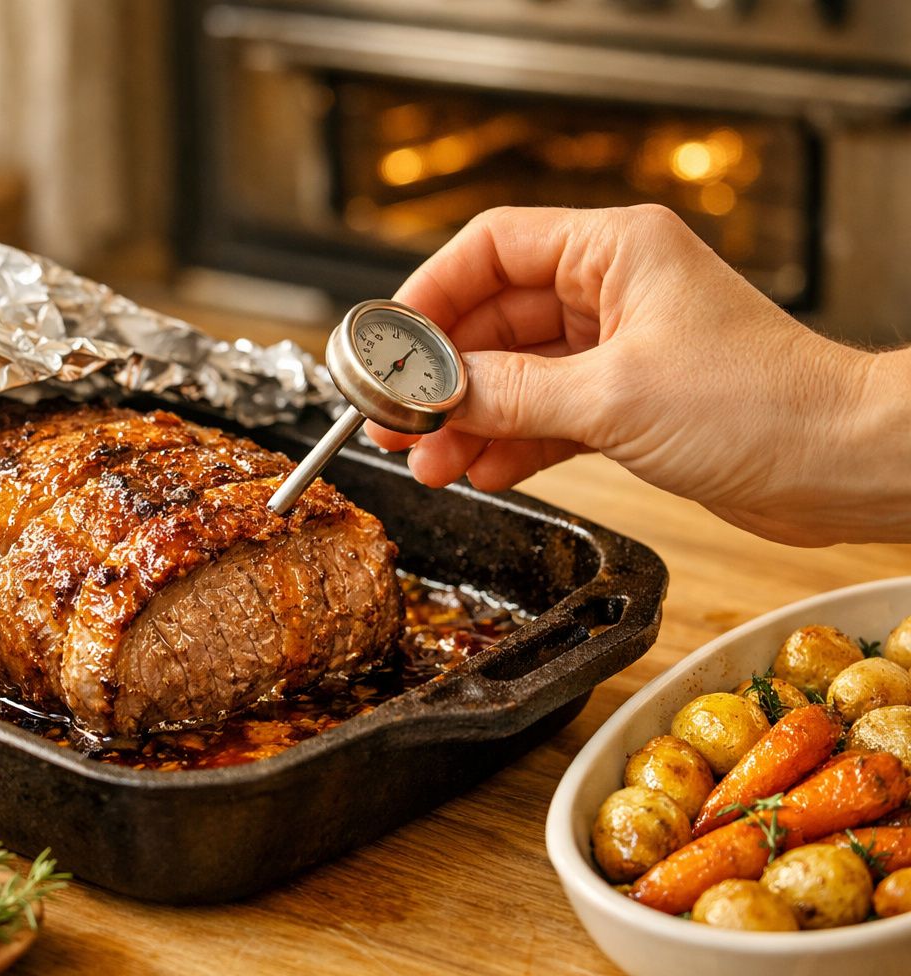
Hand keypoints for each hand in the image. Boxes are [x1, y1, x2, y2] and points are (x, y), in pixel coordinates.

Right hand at [366, 205, 910, 545]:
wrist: (841, 464)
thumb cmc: (762, 405)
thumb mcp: (612, 397)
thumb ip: (510, 395)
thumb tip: (435, 396)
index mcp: (614, 250)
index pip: (492, 248)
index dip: (430, 292)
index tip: (388, 343)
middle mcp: (612, 290)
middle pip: (493, 318)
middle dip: (443, 373)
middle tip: (395, 417)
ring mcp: (618, 347)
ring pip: (514, 374)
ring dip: (469, 418)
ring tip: (428, 461)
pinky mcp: (626, 401)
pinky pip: (543, 415)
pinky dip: (508, 442)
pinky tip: (476, 472)